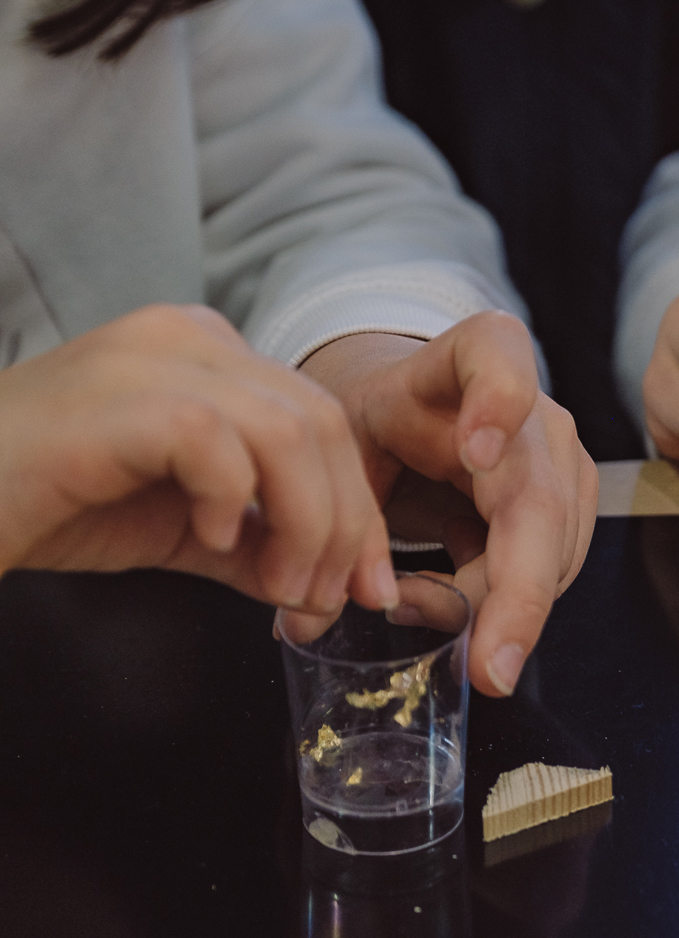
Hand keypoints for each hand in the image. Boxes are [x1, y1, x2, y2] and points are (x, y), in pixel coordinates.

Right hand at [0, 305, 397, 614]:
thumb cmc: (48, 503)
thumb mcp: (180, 527)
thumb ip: (256, 545)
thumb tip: (330, 588)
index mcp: (212, 354)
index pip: (325, 423)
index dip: (361, 510)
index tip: (368, 586)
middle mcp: (190, 337)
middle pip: (324, 423)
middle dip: (346, 524)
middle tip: (326, 598)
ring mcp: (152, 358)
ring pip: (289, 431)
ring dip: (305, 523)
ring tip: (279, 585)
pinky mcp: (117, 397)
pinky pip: (216, 442)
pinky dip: (231, 500)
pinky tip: (207, 539)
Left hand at [297, 314, 597, 697]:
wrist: (415, 414)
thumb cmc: (376, 424)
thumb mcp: (342, 446)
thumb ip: (332, 522)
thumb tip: (304, 624)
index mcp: (469, 358)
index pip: (498, 357)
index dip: (497, 403)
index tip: (474, 454)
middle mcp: (534, 408)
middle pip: (538, 502)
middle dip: (516, 593)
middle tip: (487, 669)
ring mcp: (564, 461)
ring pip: (551, 557)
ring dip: (492, 611)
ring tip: (412, 609)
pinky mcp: (573, 506)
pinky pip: (549, 574)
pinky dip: (499, 608)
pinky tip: (447, 602)